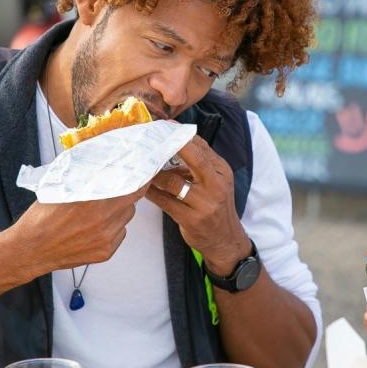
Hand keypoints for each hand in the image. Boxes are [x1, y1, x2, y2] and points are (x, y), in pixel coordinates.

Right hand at [10, 183, 149, 276]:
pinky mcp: (105, 253)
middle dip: (124, 197)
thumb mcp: (61, 189)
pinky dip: (112, 230)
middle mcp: (103, 221)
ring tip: (98, 213)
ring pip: (125, 220)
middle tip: (114, 194)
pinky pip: (119, 235)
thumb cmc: (42, 218)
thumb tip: (102, 166)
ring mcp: (106, 239)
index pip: (130, 189)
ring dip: (117, 213)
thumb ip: (85, 179)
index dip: (139, 181)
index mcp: (93, 201)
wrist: (31, 249)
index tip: (142, 175)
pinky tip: (94, 228)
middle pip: (130, 204)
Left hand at [146, 135, 250, 274]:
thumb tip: (172, 143)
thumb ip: (199, 164)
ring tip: (140, 165)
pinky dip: (151, 192)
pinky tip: (142, 187)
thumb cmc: (216, 207)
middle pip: (193, 157)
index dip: (180, 134)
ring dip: (153, 173)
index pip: (201, 146)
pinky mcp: (191, 220)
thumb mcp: (216, 183)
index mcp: (221, 171)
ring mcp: (204, 204)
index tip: (163, 126)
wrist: (226, 241)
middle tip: (149, 138)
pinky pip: (165, 201)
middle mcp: (216, 185)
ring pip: (172, 181)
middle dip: (169, 145)